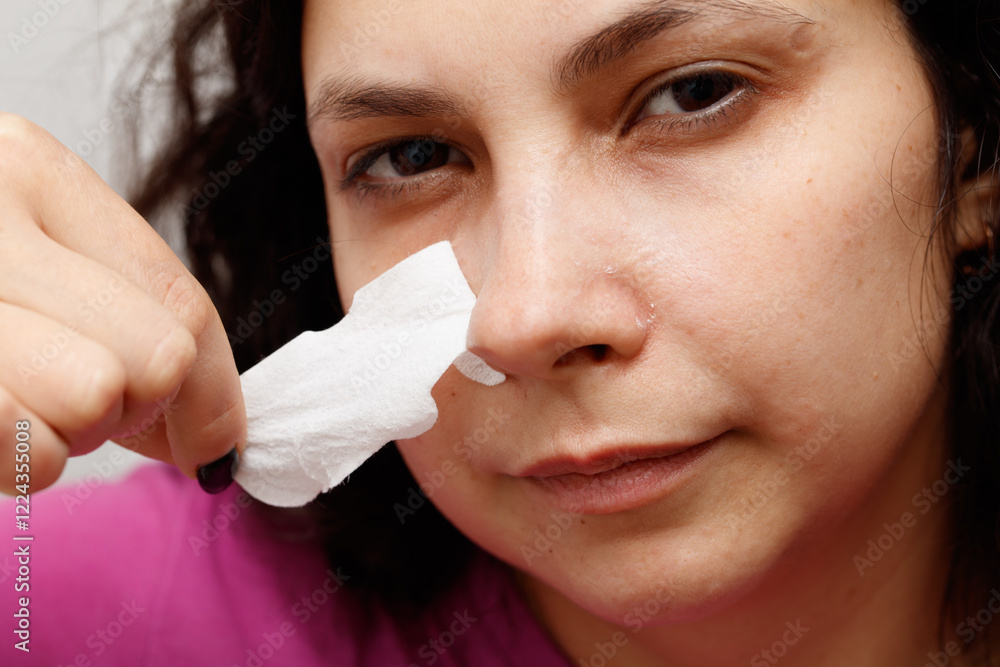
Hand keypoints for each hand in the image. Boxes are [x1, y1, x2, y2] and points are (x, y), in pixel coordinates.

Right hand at [0, 114, 245, 495]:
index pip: (180, 300)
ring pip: (97, 398)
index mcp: (31, 170)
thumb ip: (126, 322)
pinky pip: (31, 453)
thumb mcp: (36, 271)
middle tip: (69, 406)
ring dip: (67, 434)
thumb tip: (217, 435)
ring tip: (15, 402)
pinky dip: (19, 460)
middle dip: (131, 408)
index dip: (216, 393)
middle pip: (159, 356)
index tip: (217, 448)